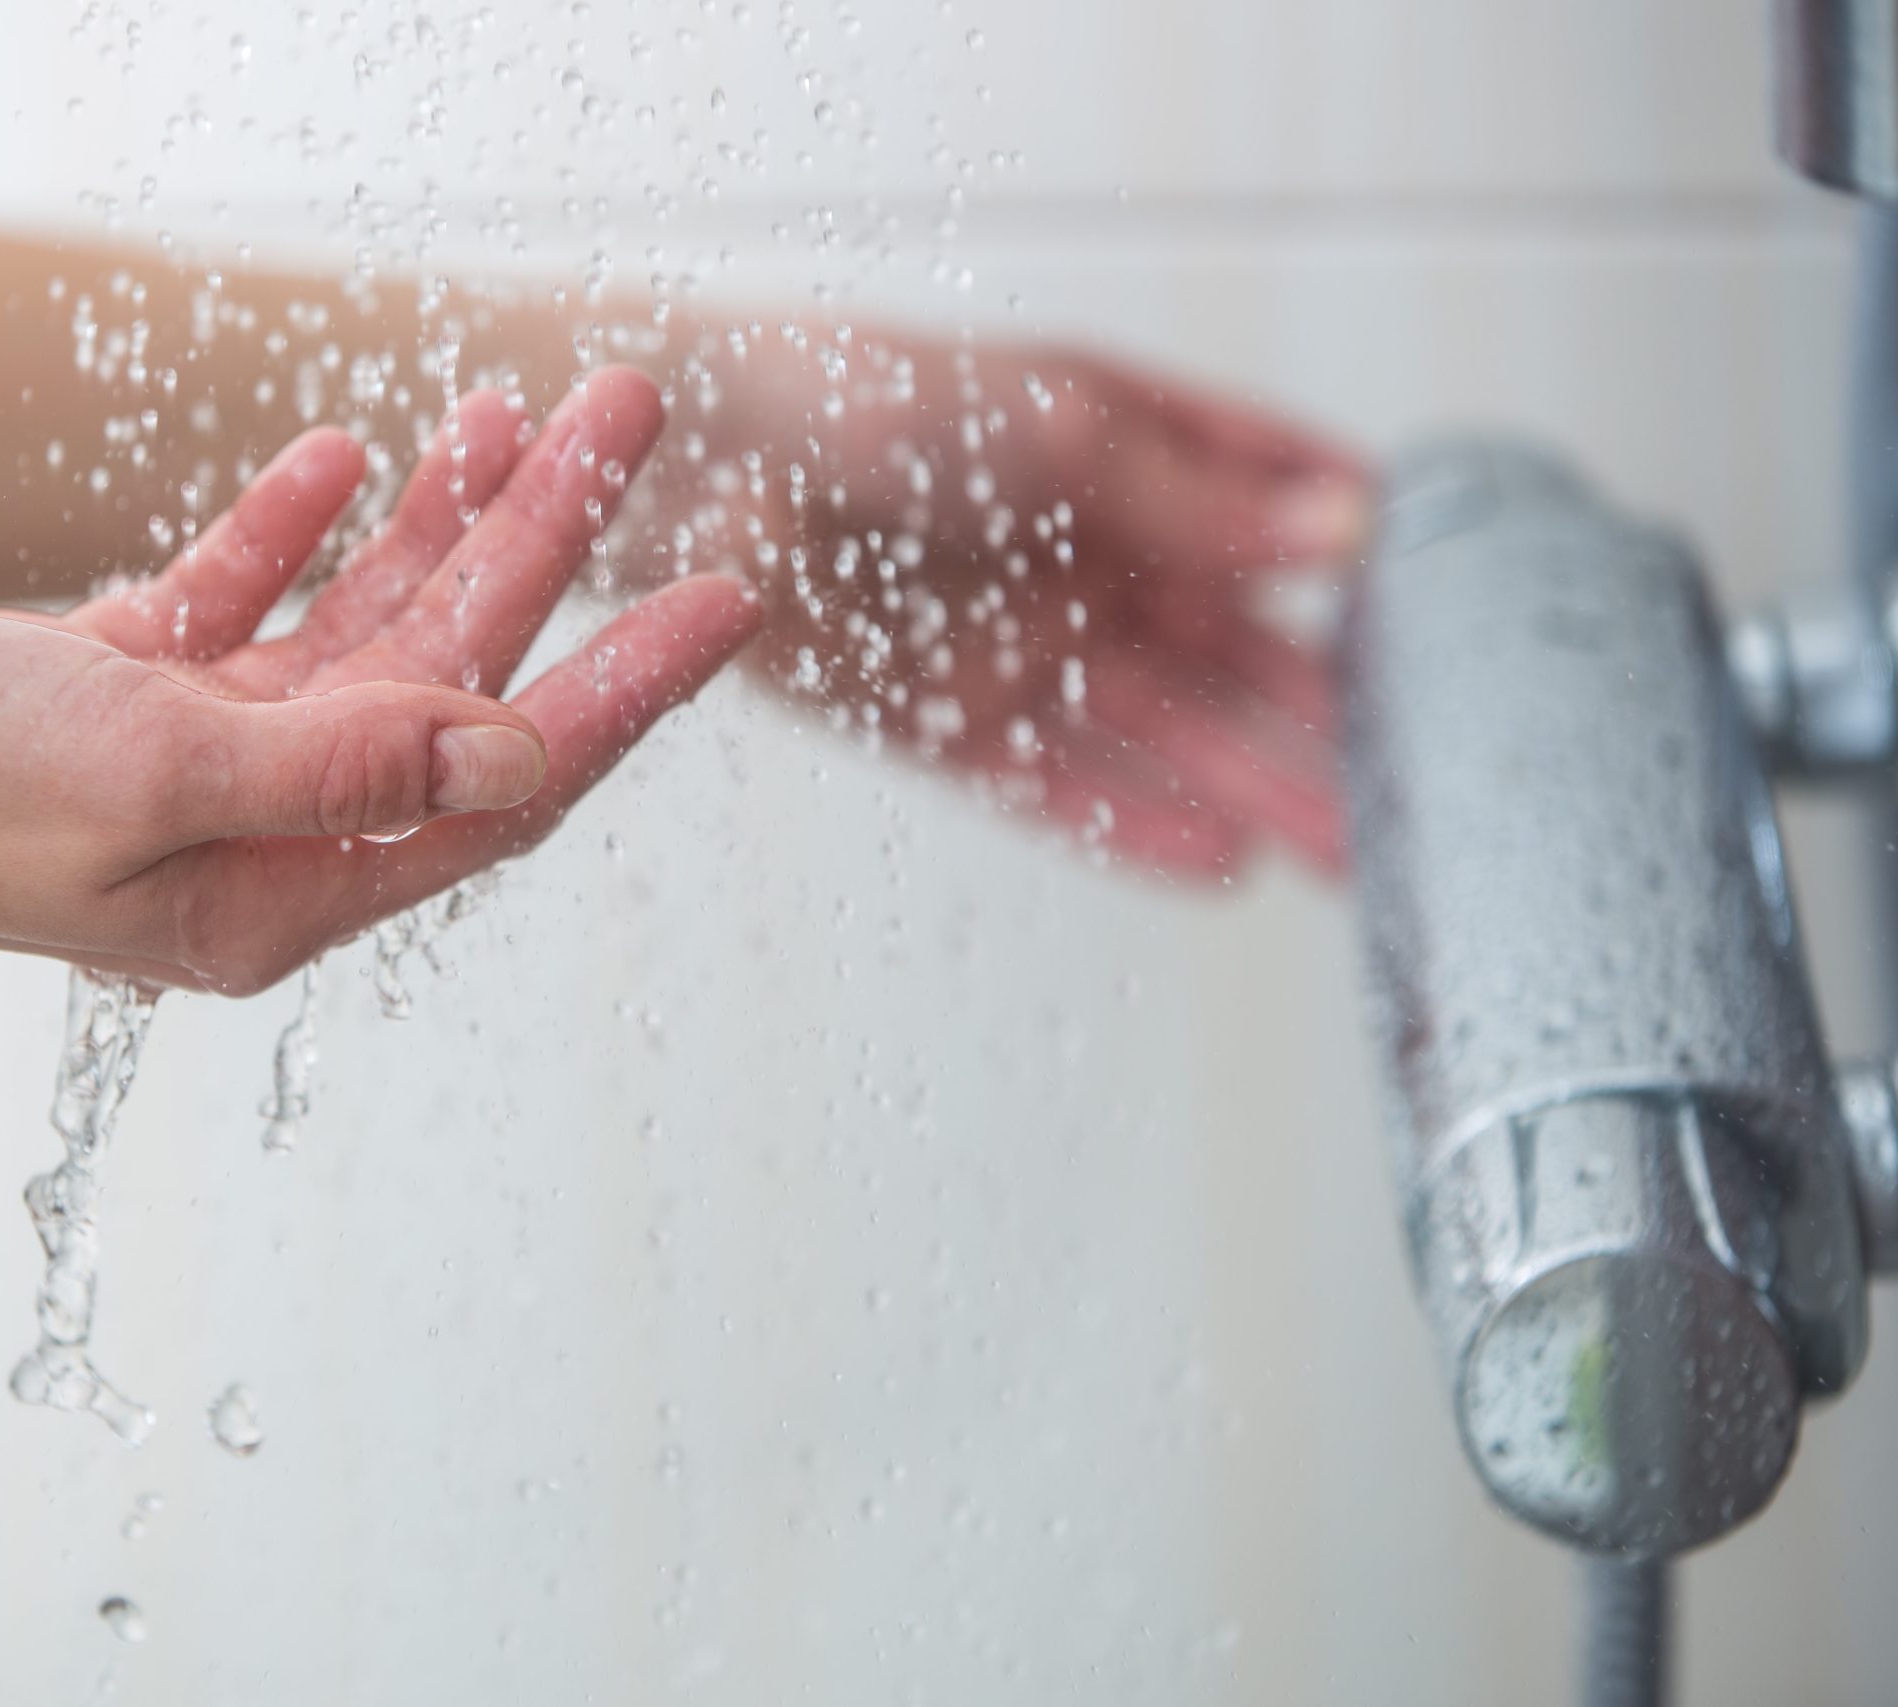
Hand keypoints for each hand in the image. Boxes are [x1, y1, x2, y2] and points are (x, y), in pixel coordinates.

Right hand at [0, 367, 757, 993]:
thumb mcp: (156, 771)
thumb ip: (348, 758)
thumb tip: (518, 754)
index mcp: (278, 891)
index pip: (502, 786)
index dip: (623, 687)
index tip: (727, 595)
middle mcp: (246, 836)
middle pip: (442, 681)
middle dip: (541, 546)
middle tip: (626, 410)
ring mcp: (175, 764)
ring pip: (350, 631)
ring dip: (434, 521)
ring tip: (515, 407)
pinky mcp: (101, 694)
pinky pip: (231, 609)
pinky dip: (287, 535)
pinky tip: (342, 458)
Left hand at [679, 331, 1367, 876]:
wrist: (703, 461)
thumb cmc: (871, 397)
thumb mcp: (1057, 429)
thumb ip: (1197, 498)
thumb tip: (1350, 531)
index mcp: (1129, 459)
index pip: (1275, 510)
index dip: (1364, 562)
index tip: (1463, 626)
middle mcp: (1087, 558)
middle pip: (1234, 652)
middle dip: (1328, 720)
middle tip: (1429, 793)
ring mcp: (1021, 644)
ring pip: (1164, 734)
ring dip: (1255, 790)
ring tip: (1352, 855)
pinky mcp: (946, 718)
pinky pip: (1057, 784)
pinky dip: (1135, 823)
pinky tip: (1221, 865)